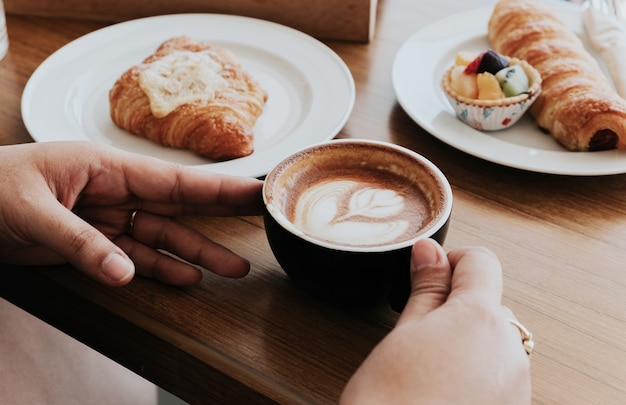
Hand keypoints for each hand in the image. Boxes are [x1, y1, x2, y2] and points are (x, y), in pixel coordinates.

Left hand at [0, 141, 263, 286]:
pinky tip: (187, 276)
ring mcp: (106, 218)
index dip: (219, 187)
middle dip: (222, 212)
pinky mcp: (94, 243)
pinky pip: (136, 256)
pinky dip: (161, 268)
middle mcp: (114, 191)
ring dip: (198, 252)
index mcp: (106, 168)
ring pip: (164, 236)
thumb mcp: (32, 212)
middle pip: (181, 204)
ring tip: (234, 268)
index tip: (255, 190)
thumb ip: (80, 244)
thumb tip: (124, 272)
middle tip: (262, 217)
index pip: (174, 181)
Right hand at [341, 238, 531, 403]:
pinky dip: (478, 371)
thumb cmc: (390, 400)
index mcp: (479, 318)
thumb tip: (430, 251)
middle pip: (489, 303)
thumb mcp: (404, 332)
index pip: (481, 262)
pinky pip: (500, 373)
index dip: (452, 261)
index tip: (430, 275)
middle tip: (420, 330)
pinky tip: (446, 388)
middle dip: (458, 307)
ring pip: (495, 340)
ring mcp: (515, 383)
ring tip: (430, 366)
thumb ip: (426, 288)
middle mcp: (508, 349)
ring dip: (469, 340)